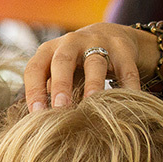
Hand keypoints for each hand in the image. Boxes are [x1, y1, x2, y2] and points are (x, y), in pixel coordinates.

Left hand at [23, 23, 151, 111]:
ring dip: (93, 84)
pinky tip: (128, 103)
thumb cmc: (73, 65)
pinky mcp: (122, 49)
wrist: (107, 35)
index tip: (36, 114)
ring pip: (95, 63)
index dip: (34, 90)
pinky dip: (128, 86)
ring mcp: (98, 43)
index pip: (35, 68)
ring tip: (91, 105)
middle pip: (62, 61)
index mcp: (48, 50)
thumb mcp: (55, 72)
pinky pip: (126, 69)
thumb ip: (45, 93)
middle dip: (61, 85)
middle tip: (60, 108)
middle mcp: (70, 43)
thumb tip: (35, 127)